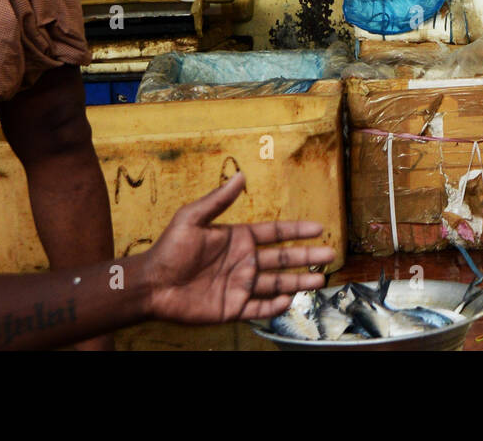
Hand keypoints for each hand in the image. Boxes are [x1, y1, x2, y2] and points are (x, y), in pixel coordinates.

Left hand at [139, 172, 333, 323]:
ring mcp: (239, 285)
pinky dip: (275, 306)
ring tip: (321, 280)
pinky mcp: (232, 308)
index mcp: (238, 239)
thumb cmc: (169, 249)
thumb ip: (219, 200)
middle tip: (330, 255)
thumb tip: (240, 174)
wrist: (152, 285)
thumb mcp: (193, 218)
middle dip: (306, 257)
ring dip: (299, 282)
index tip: (318, 228)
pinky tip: (289, 300)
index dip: (296, 231)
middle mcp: (243, 262)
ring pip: (277, 284)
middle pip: (282, 259)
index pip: (274, 233)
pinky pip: (259, 308)